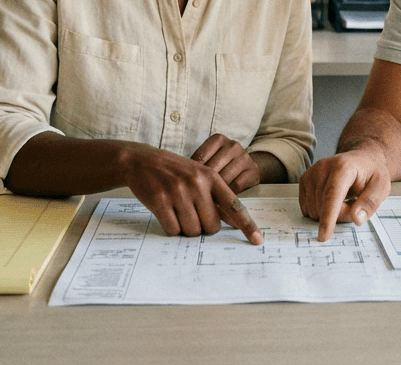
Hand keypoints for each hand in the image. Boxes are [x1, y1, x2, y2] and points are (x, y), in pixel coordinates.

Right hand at [121, 144, 262, 244]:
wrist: (142, 161)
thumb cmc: (175, 172)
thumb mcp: (199, 176)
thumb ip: (216, 197)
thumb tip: (234, 223)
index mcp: (211, 177)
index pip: (234, 205)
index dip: (247, 225)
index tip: (258, 240)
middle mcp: (197, 184)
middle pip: (211, 226)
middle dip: (203, 227)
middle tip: (192, 215)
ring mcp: (178, 192)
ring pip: (193, 230)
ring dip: (186, 229)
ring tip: (178, 213)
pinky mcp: (160, 201)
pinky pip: (173, 230)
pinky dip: (171, 228)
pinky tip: (167, 214)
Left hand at [191, 133, 261, 192]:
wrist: (246, 168)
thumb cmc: (221, 165)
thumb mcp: (209, 159)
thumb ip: (197, 165)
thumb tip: (181, 179)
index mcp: (218, 139)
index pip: (200, 158)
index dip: (193, 174)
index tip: (189, 184)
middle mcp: (233, 145)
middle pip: (212, 170)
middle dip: (204, 184)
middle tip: (197, 194)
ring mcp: (244, 157)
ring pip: (224, 179)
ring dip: (216, 190)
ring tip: (208, 197)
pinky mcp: (253, 171)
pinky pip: (236, 186)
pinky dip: (228, 193)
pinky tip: (223, 195)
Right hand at [298, 146, 391, 241]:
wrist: (362, 160)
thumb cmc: (371, 173)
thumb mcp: (381, 187)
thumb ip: (370, 203)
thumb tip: (356, 218)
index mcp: (343, 167)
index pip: (332, 195)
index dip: (328, 217)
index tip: (323, 236)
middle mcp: (323, 167)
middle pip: (323, 206)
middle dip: (339, 214)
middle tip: (354, 203)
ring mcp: (312, 173)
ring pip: (314, 209)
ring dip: (329, 213)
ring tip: (344, 199)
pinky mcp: (305, 179)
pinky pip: (307, 207)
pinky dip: (319, 210)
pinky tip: (331, 200)